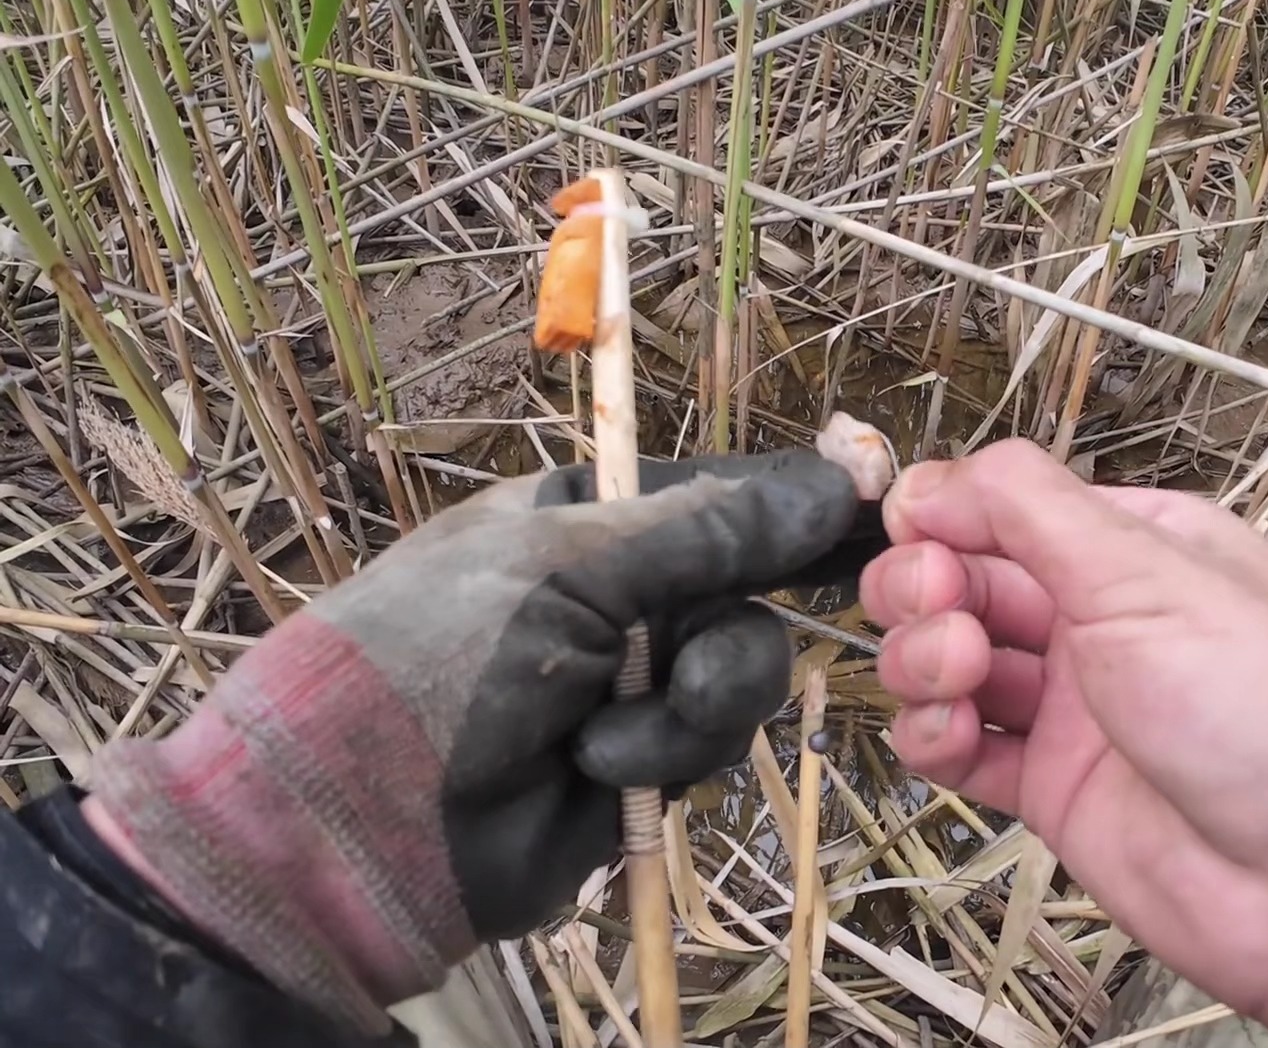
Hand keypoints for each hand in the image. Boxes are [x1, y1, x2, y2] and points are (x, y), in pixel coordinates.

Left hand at [85, 450, 880, 1032]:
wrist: (357, 828)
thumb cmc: (440, 659)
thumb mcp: (568, 568)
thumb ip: (708, 527)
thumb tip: (838, 474)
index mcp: (586, 514)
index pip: (721, 493)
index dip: (795, 506)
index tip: (876, 513)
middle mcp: (616, 589)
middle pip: (748, 587)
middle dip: (723, 634)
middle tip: (692, 656)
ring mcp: (630, 678)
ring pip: (743, 670)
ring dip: (691, 706)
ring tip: (605, 735)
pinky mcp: (640, 760)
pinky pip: (712, 741)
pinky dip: (664, 754)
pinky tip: (596, 768)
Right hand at [859, 440, 1267, 1047]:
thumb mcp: (1156, 580)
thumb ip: (1039, 514)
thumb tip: (946, 471)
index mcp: (1144, 549)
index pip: (1012, 504)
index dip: (950, 511)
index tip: (914, 525)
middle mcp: (1107, 621)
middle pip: (968, 577)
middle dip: (927, 580)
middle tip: (936, 603)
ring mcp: (1079, 707)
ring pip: (951, 658)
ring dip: (924, 656)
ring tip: (957, 671)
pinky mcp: (1055, 788)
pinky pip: (960, 746)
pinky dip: (933, 735)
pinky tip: (951, 734)